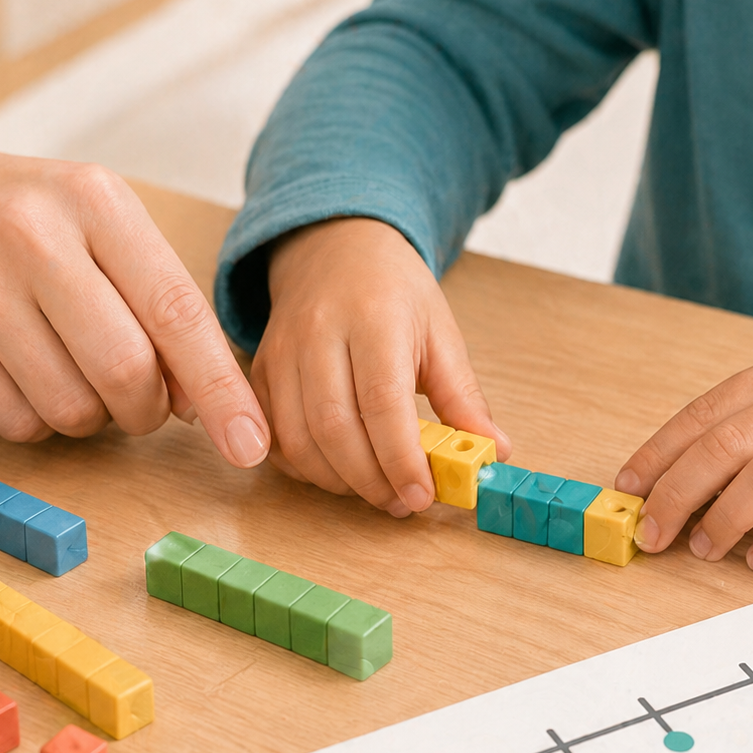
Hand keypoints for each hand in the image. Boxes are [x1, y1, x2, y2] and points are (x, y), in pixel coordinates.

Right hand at [0, 121, 269, 465]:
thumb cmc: (5, 219)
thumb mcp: (87, 225)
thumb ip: (152, 302)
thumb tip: (202, 402)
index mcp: (94, 201)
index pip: (178, 314)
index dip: (221, 392)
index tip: (251, 446)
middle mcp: (34, 237)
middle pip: (128, 374)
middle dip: (145, 409)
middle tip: (135, 400)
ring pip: (73, 410)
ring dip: (87, 415)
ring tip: (62, 368)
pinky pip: (17, 423)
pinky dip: (33, 420)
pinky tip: (15, 374)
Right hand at [256, 217, 509, 515]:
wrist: (335, 249)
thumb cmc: (393, 293)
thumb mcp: (441, 332)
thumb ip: (463, 397)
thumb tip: (493, 452)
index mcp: (373, 317)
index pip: (382, 401)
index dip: (401, 459)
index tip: (422, 496)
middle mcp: (318, 332)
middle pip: (334, 427)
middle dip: (370, 480)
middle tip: (401, 503)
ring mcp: (281, 352)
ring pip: (297, 439)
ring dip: (337, 481)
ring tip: (374, 491)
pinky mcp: (259, 371)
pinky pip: (273, 436)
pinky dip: (303, 468)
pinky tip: (336, 472)